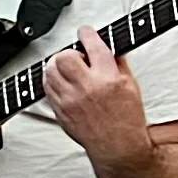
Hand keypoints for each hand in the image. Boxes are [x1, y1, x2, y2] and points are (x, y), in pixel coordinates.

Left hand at [45, 27, 150, 164]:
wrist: (117, 146)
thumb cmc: (126, 119)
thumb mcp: (131, 85)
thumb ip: (117, 64)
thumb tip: (108, 47)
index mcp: (108, 79)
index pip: (94, 46)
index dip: (87, 34)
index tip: (85, 31)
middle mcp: (86, 87)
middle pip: (64, 57)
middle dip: (69, 52)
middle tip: (78, 58)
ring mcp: (70, 100)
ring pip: (50, 71)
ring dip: (58, 66)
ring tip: (70, 71)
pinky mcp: (59, 110)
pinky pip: (47, 87)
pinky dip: (52, 81)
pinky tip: (63, 83)